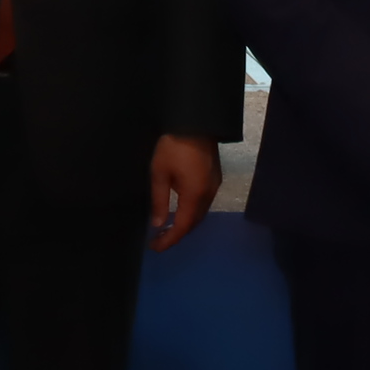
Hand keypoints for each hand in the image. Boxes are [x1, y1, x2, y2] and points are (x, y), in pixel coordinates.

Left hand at [147, 135, 221, 253]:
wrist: (196, 121)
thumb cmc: (173, 147)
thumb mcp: (160, 173)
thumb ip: (159, 201)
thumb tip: (158, 224)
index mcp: (195, 195)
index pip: (183, 227)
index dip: (169, 240)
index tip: (154, 247)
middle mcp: (208, 194)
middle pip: (194, 223)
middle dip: (177, 234)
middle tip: (158, 239)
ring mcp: (214, 185)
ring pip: (201, 213)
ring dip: (185, 223)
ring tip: (167, 228)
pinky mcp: (215, 177)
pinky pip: (204, 203)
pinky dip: (192, 212)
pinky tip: (181, 210)